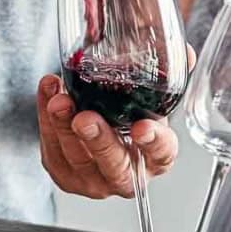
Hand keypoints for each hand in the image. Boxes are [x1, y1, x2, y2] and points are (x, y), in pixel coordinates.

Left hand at [37, 46, 194, 199]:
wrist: (98, 127)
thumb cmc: (129, 115)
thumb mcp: (150, 96)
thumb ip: (166, 73)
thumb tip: (184, 52)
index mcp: (155, 157)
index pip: (160, 153)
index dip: (153, 142)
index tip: (142, 127)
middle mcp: (125, 173)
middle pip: (113, 164)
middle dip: (98, 140)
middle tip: (84, 118)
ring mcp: (92, 179)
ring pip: (76, 158)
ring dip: (63, 127)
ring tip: (59, 99)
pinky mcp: (63, 173)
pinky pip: (52, 149)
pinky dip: (47, 119)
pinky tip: (49, 91)